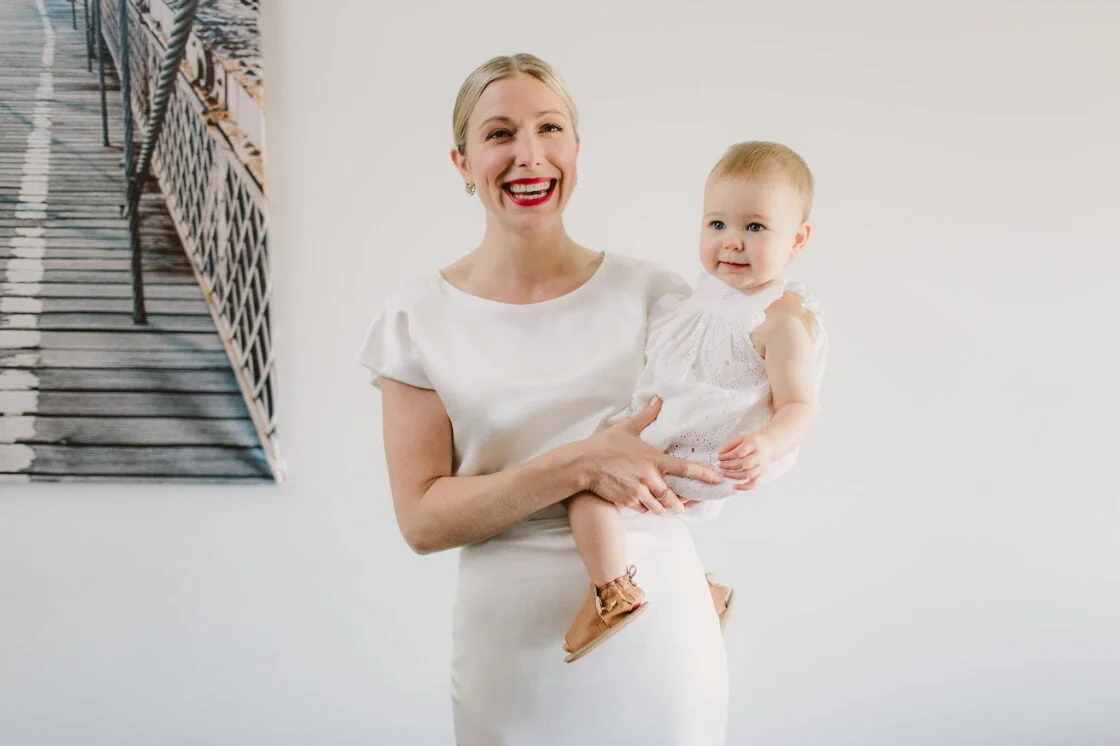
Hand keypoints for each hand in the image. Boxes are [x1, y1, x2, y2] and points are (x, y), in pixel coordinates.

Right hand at [582, 397, 722, 514]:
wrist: (584, 464)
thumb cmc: (605, 445)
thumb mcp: (627, 428)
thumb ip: (646, 416)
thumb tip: (657, 399)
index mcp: (653, 460)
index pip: (685, 468)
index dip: (704, 475)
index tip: (716, 479)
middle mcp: (649, 478)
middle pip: (673, 497)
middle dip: (679, 504)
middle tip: (682, 505)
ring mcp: (639, 491)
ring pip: (658, 507)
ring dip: (661, 507)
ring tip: (662, 506)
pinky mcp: (627, 501)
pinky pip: (642, 509)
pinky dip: (644, 508)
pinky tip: (642, 502)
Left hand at [718, 432, 772, 490]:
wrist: (769, 445)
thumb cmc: (754, 441)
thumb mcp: (741, 438)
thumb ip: (730, 445)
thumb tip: (720, 453)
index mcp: (754, 444)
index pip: (739, 452)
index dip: (727, 456)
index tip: (719, 457)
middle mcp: (759, 456)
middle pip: (744, 464)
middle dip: (729, 466)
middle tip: (720, 465)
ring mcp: (761, 466)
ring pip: (748, 474)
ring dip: (734, 476)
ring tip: (724, 474)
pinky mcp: (761, 474)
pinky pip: (754, 483)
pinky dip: (744, 487)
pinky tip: (735, 486)